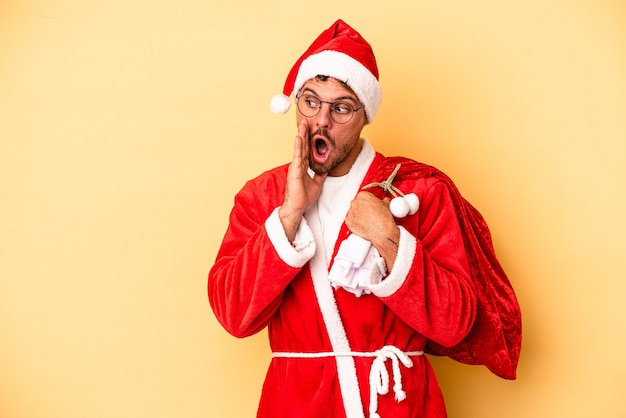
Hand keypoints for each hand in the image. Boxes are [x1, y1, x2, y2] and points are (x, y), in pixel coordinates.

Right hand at [279, 119, 326, 240]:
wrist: (297, 207)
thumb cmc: (303, 197)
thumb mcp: (317, 183)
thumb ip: (320, 175)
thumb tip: (326, 169)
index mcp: (303, 167)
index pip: (306, 149)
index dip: (309, 138)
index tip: (311, 128)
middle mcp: (298, 164)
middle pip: (303, 145)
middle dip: (305, 132)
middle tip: (306, 119)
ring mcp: (295, 167)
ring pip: (300, 148)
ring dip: (301, 135)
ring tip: (303, 123)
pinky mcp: (294, 171)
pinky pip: (297, 156)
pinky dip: (298, 146)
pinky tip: (299, 137)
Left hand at [345, 191, 400, 269]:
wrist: (383, 233)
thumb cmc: (386, 219)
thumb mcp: (388, 205)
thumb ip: (383, 202)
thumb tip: (384, 201)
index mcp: (363, 196)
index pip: (364, 196)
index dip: (369, 203)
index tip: (373, 208)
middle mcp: (354, 203)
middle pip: (357, 204)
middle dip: (363, 209)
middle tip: (371, 216)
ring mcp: (350, 214)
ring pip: (354, 213)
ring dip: (359, 217)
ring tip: (368, 223)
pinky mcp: (349, 224)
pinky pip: (352, 222)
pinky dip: (356, 224)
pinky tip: (364, 228)